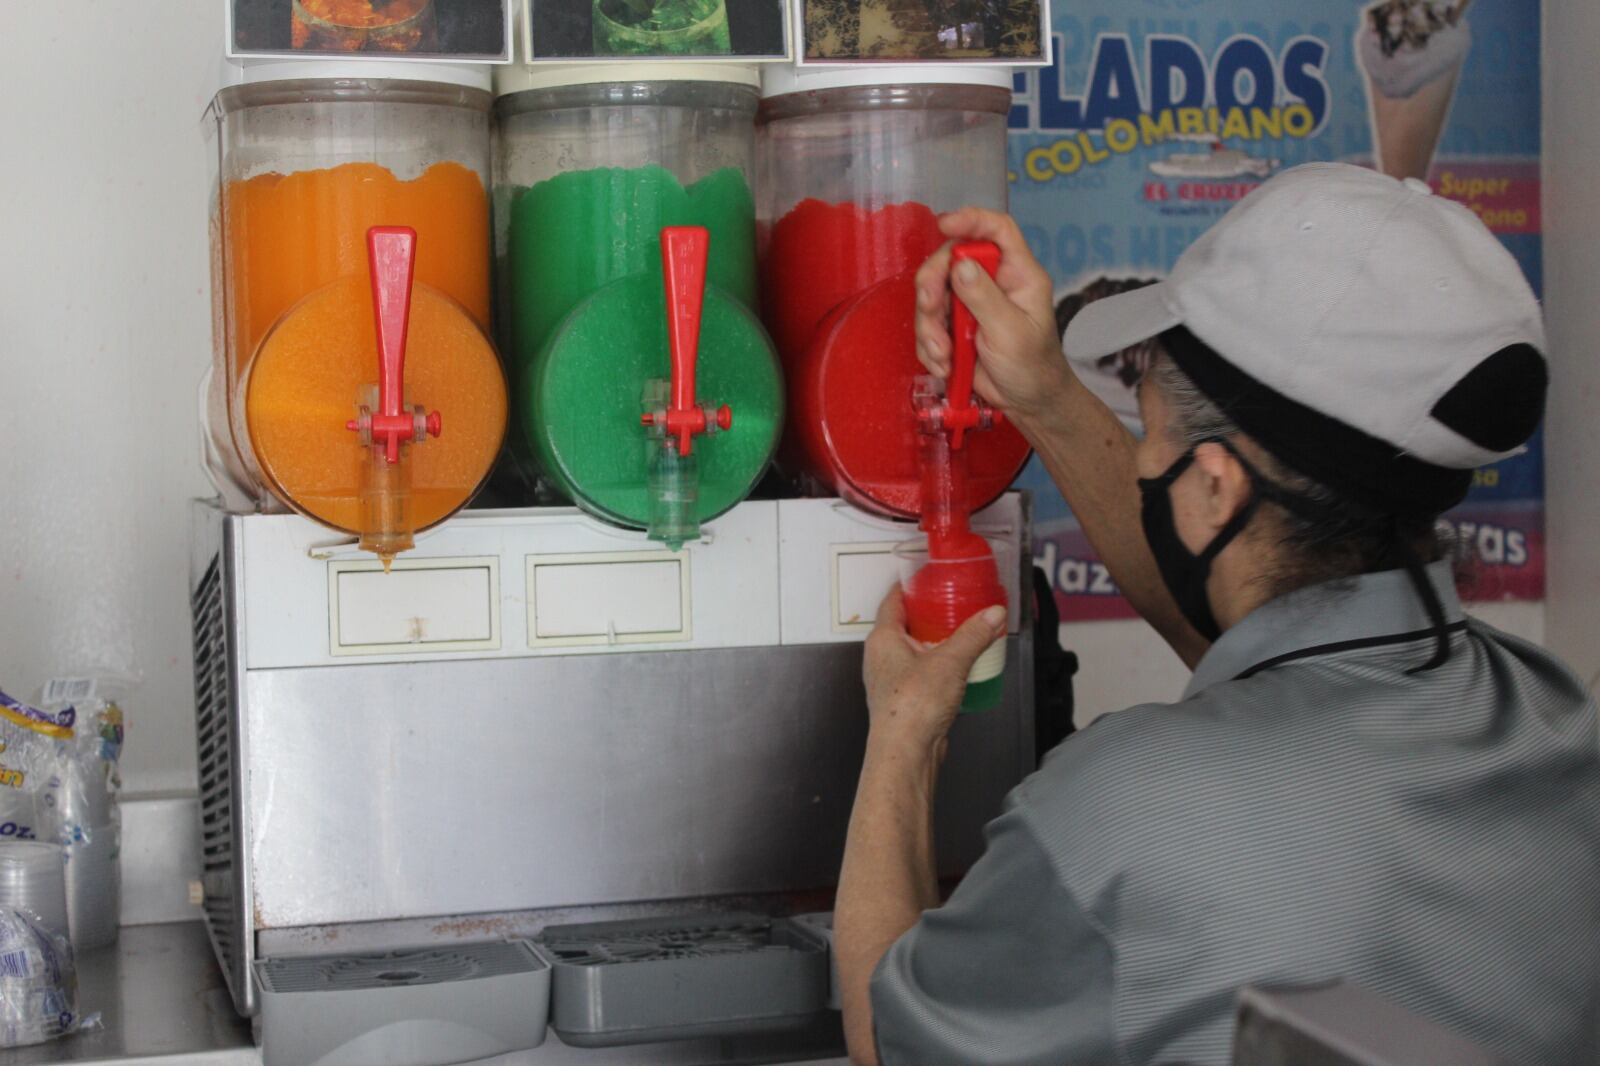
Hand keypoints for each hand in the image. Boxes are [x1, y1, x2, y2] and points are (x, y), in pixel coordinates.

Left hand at [863, 586, 1008, 753]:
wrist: (906, 752)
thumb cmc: (912, 707)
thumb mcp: (951, 661)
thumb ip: (974, 634)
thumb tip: (992, 614)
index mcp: (883, 638)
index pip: (892, 600)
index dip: (909, 585)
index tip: (927, 576)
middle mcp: (881, 657)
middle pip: (904, 624)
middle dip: (928, 613)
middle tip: (953, 602)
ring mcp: (890, 680)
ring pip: (913, 650)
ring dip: (935, 640)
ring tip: (961, 631)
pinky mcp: (904, 699)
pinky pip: (920, 672)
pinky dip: (938, 664)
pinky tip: (958, 666)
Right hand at [914, 208, 1074, 427]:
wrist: (1026, 403)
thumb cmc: (1033, 366)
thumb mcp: (1011, 332)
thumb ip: (984, 298)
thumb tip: (960, 265)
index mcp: (1018, 275)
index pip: (997, 231)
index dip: (972, 220)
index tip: (944, 225)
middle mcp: (992, 282)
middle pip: (951, 261)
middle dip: (933, 285)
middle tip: (930, 308)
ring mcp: (970, 304)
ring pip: (933, 295)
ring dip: (930, 327)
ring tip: (943, 356)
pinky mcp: (953, 327)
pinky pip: (928, 325)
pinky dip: (929, 347)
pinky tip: (945, 365)